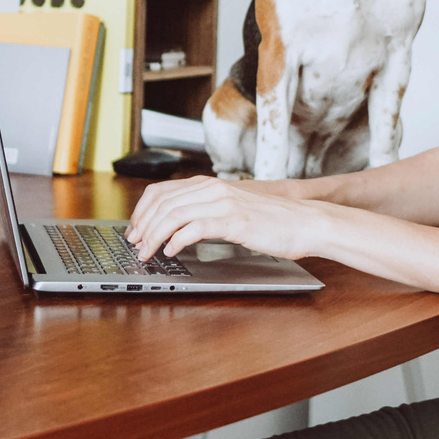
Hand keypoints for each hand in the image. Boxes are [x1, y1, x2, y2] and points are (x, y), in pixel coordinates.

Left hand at [126, 175, 327, 262]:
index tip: (134, 230)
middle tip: (135, 246)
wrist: (305, 222)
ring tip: (147, 253)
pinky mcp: (233, 221)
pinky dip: (177, 241)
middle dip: (142, 226)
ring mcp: (223, 203)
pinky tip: (171, 252)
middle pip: (162, 203)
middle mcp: (213, 190)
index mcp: (209, 185)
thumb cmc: (271, 221)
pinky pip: (195, 228)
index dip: (141, 212)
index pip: (161, 192)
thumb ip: (206, 212)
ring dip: (154, 236)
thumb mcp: (232, 210)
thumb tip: (178, 228)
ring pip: (173, 214)